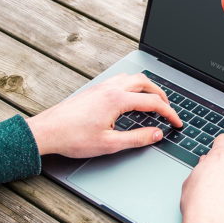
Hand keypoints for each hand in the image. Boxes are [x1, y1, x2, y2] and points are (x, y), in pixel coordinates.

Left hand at [26, 73, 181, 157]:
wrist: (47, 131)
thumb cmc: (72, 137)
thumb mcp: (109, 144)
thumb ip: (137, 138)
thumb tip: (156, 134)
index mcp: (117, 100)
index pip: (153, 103)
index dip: (169, 113)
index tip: (176, 123)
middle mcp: (111, 89)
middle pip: (145, 83)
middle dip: (161, 95)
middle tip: (168, 109)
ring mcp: (101, 87)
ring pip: (132, 78)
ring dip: (146, 87)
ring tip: (152, 101)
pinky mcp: (94, 90)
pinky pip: (120, 80)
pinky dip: (132, 86)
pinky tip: (130, 98)